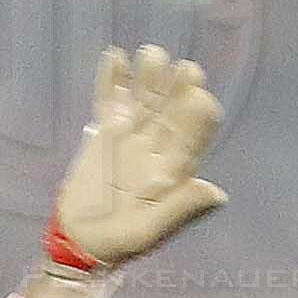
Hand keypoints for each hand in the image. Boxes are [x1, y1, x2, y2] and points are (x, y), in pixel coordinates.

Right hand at [1, 45, 227, 297]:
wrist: (80, 241)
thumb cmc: (118, 242)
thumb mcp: (148, 232)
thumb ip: (180, 211)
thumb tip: (217, 193)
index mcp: (176, 170)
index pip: (194, 137)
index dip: (198, 118)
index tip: (198, 100)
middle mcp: (159, 147)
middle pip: (173, 111)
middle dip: (180, 89)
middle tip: (186, 70)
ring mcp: (132, 136)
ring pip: (145, 99)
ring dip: (151, 76)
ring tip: (152, 54)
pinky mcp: (105, 132)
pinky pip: (110, 101)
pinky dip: (112, 80)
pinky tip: (115, 56)